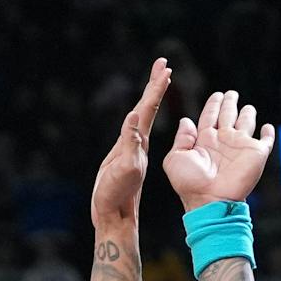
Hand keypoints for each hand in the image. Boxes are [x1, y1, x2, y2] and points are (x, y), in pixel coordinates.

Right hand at [90, 59, 170, 227]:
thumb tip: (134, 117)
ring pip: (142, 118)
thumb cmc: (117, 194)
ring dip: (148, 99)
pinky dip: (137, 118)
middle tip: (163, 64)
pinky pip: (133, 131)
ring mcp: (132, 149)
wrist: (114, 215)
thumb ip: (129, 143)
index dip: (156, 88)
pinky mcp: (124, 156)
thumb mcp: (124, 167)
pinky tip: (139, 115)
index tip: (166, 68)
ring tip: (155, 83)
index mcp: (140, 141)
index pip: (149, 109)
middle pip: (147, 108)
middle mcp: (138, 142)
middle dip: (155, 85)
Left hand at [162, 89, 276, 212]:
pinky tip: (267, 127)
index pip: (210, 116)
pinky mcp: (256, 154)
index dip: (213, 105)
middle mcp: (223, 141)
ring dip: (247, 114)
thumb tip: (185, 121)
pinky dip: (268, 133)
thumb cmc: (190, 183)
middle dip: (230, 103)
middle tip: (231, 94)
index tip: (217, 95)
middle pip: (228, 115)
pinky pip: (266, 141)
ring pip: (246, 123)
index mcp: (205, 140)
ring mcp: (240, 146)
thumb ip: (181, 139)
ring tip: (247, 107)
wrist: (210, 200)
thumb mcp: (175, 159)